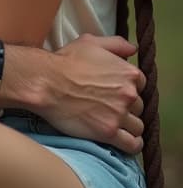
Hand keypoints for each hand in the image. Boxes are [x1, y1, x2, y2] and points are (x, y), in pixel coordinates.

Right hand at [40, 34, 143, 153]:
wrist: (46, 82)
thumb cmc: (66, 60)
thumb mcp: (90, 42)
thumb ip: (116, 44)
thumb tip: (133, 49)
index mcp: (128, 72)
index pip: (141, 85)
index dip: (129, 88)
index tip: (118, 92)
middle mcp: (128, 94)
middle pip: (139, 107)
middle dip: (128, 108)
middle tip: (112, 108)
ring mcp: (119, 114)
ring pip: (138, 127)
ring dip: (130, 127)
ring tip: (118, 126)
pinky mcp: (109, 132)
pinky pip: (132, 145)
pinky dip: (132, 145)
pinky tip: (126, 142)